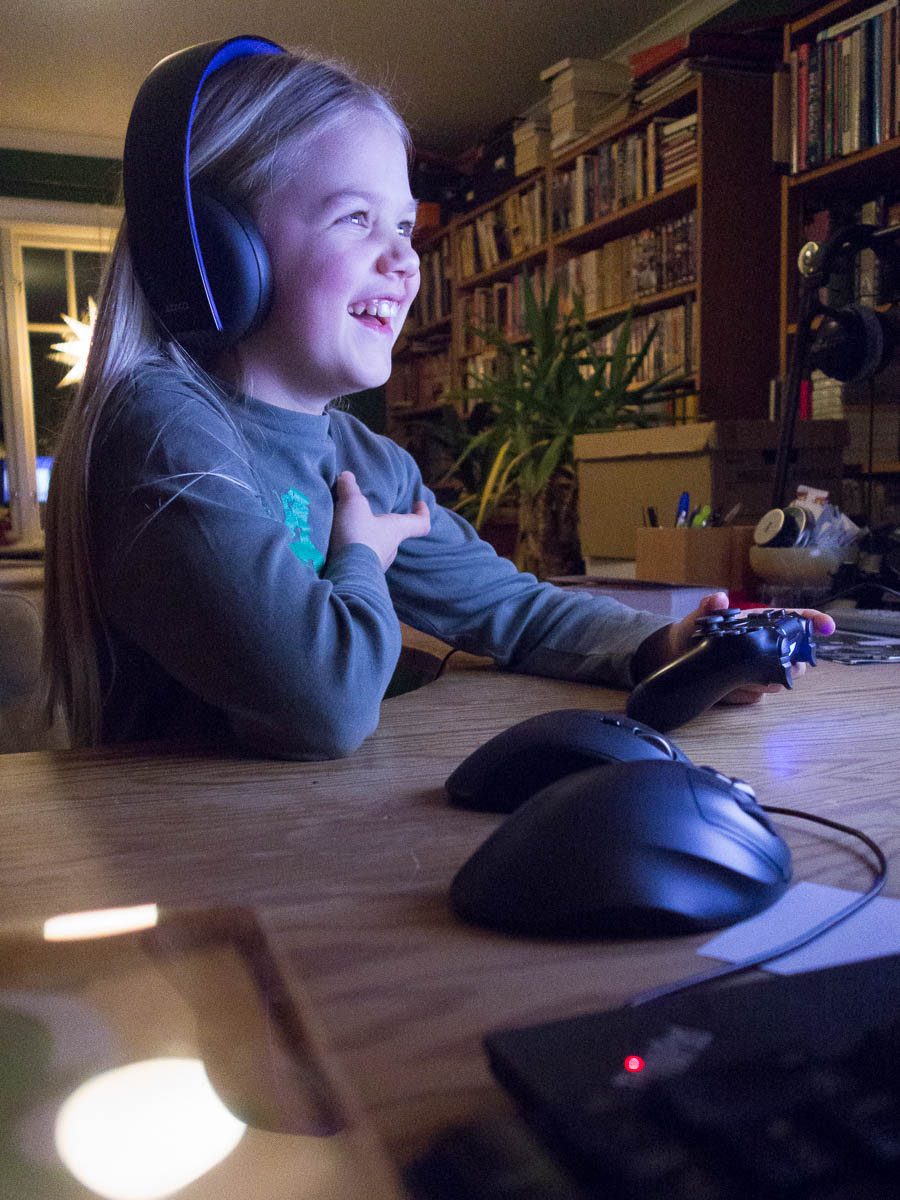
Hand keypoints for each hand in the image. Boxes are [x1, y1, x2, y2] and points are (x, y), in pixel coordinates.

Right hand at [330, 471, 429, 570]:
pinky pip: (359, 561)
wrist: (344, 574)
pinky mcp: (359, 577)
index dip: (422, 512)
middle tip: (366, 516)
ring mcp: (376, 566)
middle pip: (393, 535)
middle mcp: (390, 549)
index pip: (420, 524)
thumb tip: (346, 476)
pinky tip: (335, 548)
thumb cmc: (357, 535)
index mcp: (396, 530)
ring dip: (364, 540)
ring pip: (375, 549)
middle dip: (382, 525)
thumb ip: (349, 488)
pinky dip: (352, 553)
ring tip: (344, 531)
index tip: (419, 503)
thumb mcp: (351, 504)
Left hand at [663, 592, 835, 705]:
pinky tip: (728, 686)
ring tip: (735, 675)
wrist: (679, 658)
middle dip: (788, 662)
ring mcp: (761, 670)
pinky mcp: (750, 689)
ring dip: (758, 680)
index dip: (815, 622)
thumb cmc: (694, 632)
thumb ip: (710, 608)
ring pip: (777, 681)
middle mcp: (767, 648)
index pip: (796, 621)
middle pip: (796, 658)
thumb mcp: (701, 618)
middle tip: (768, 662)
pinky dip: (743, 692)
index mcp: (762, 624)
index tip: (828, 625)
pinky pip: (756, 696)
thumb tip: (719, 598)